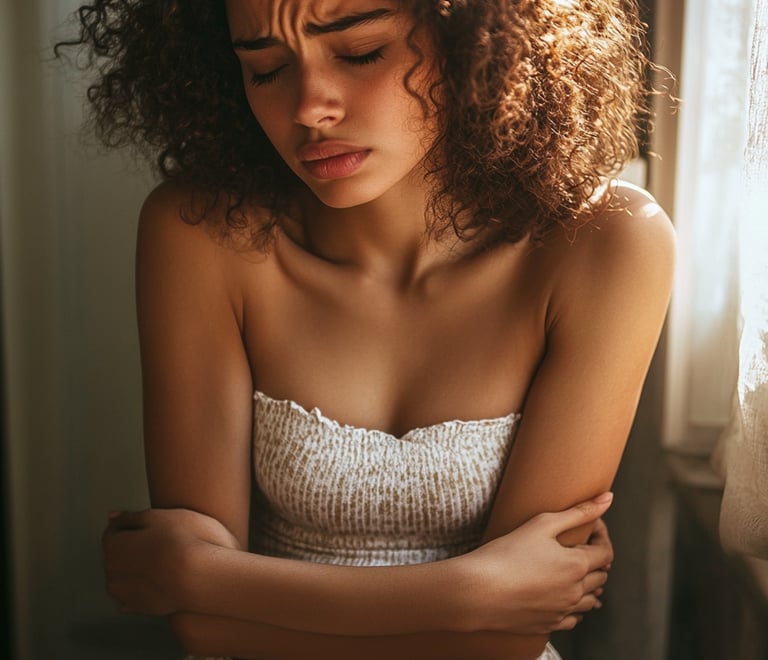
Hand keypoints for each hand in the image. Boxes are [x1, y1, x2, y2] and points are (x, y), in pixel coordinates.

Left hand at [102, 507, 239, 615]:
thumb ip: (131, 517)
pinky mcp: (143, 608)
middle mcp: (112, 571)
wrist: (204, 577)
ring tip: (165, 559)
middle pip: (118, 554)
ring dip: (138, 567)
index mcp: (113, 545)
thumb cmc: (187, 541)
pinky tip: (160, 580)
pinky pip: (136, 594)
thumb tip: (112, 516)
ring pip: (125, 575)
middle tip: (163, 540)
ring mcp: (126, 593)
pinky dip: (144, 586)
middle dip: (134, 546)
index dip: (134, 524)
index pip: (114, 530)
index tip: (154, 523)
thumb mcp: (160, 516)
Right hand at [459, 493, 613, 634]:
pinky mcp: (547, 625)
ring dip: (589, 584)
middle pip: (601, 576)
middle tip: (578, 544)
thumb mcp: (542, 523)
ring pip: (590, 600)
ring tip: (573, 570)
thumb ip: (578, 512)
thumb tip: (608, 498)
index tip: (589, 524)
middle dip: (596, 558)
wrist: (477, 591)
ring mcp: (562, 611)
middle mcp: (575, 592)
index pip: (605, 551)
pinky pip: (573, 619)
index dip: (601, 534)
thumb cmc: (506, 553)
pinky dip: (575, 607)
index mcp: (577, 566)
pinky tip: (563, 596)